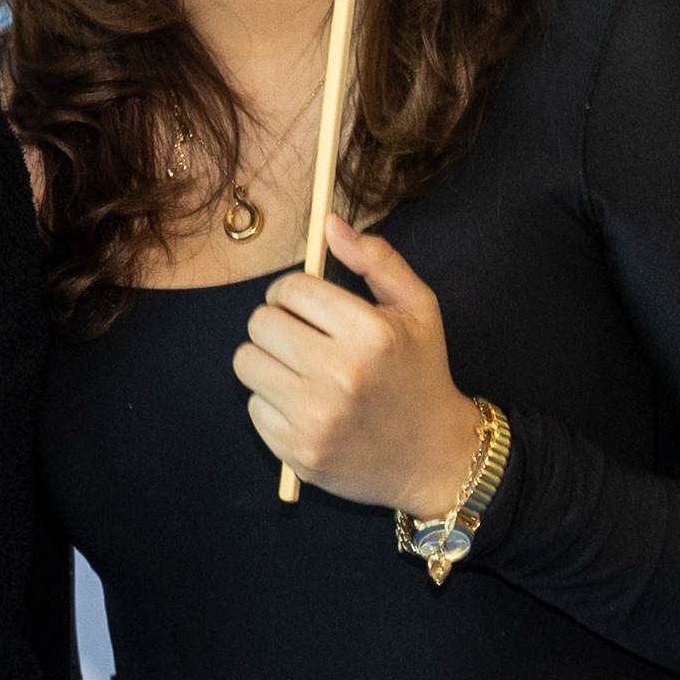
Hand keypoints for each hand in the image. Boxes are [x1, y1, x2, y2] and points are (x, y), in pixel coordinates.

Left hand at [235, 216, 481, 516]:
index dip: (292, 292)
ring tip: (299, 369)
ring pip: (246, 362)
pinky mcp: (297, 451)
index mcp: (370, 334)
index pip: (290, 289)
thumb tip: (329, 223)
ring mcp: (316, 418)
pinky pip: (253, 406)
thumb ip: (377, 260)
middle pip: (260, 323)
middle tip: (302, 337)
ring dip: (267, 361)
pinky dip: (272, 402)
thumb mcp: (418, 309)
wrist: (433, 457)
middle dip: (277, 323)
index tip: (305, 305)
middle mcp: (340, 375)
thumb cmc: (420, 373)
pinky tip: (305, 407)